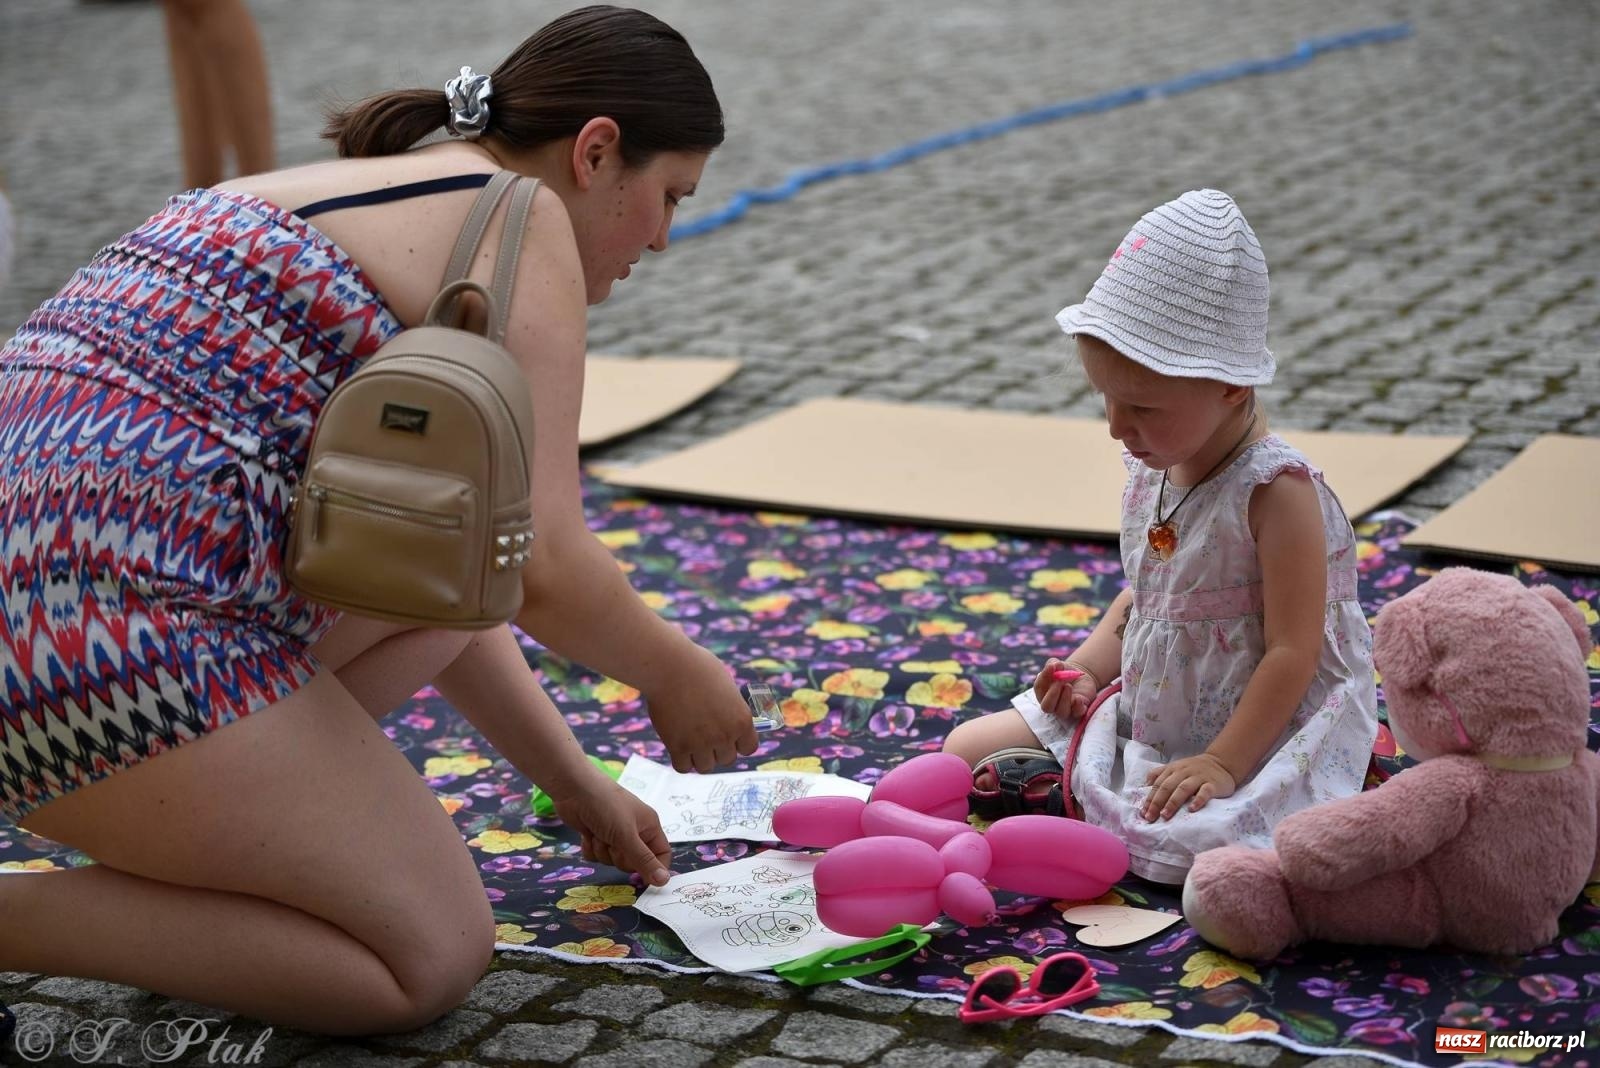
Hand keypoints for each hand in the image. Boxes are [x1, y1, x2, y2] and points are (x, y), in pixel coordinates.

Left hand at [551, 776, 673, 885]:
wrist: (573, 789)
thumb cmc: (606, 807)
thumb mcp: (627, 835)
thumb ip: (644, 860)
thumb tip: (664, 881)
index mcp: (649, 826)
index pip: (661, 854)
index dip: (654, 867)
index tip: (642, 878)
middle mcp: (634, 831)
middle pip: (634, 862)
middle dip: (620, 856)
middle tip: (614, 842)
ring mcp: (614, 833)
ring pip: (612, 860)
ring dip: (603, 850)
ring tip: (598, 832)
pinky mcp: (596, 835)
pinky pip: (596, 856)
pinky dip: (591, 847)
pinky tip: (587, 833)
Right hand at [647, 644, 759, 772]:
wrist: (670, 666)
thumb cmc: (697, 668)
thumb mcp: (725, 687)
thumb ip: (728, 709)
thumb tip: (726, 720)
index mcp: (742, 719)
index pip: (749, 748)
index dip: (739, 744)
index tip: (729, 737)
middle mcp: (725, 735)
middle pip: (726, 759)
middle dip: (717, 750)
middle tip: (706, 736)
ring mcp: (701, 743)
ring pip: (705, 767)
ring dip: (699, 757)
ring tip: (691, 742)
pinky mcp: (678, 747)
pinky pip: (683, 768)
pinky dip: (681, 760)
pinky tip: (678, 747)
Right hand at [1032, 658, 1098, 720]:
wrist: (1079, 677)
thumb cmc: (1063, 671)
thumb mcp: (1057, 665)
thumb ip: (1053, 664)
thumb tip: (1055, 665)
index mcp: (1042, 692)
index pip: (1039, 687)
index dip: (1045, 677)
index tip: (1052, 666)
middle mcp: (1051, 703)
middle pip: (1046, 706)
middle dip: (1052, 694)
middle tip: (1060, 681)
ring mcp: (1064, 709)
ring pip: (1061, 712)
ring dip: (1064, 699)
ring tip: (1068, 686)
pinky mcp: (1077, 710)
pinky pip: (1076, 713)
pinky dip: (1077, 707)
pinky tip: (1078, 698)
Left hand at [1142, 754, 1235, 820]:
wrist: (1221, 762)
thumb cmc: (1194, 769)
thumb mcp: (1175, 768)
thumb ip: (1160, 774)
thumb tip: (1144, 786)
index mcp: (1173, 770)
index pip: (1158, 784)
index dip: (1149, 798)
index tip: (1143, 813)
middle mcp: (1183, 772)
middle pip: (1167, 787)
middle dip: (1157, 802)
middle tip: (1150, 817)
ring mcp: (1198, 777)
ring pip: (1183, 789)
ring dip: (1172, 802)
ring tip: (1165, 815)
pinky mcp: (1213, 784)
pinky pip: (1205, 792)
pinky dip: (1198, 800)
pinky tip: (1192, 809)